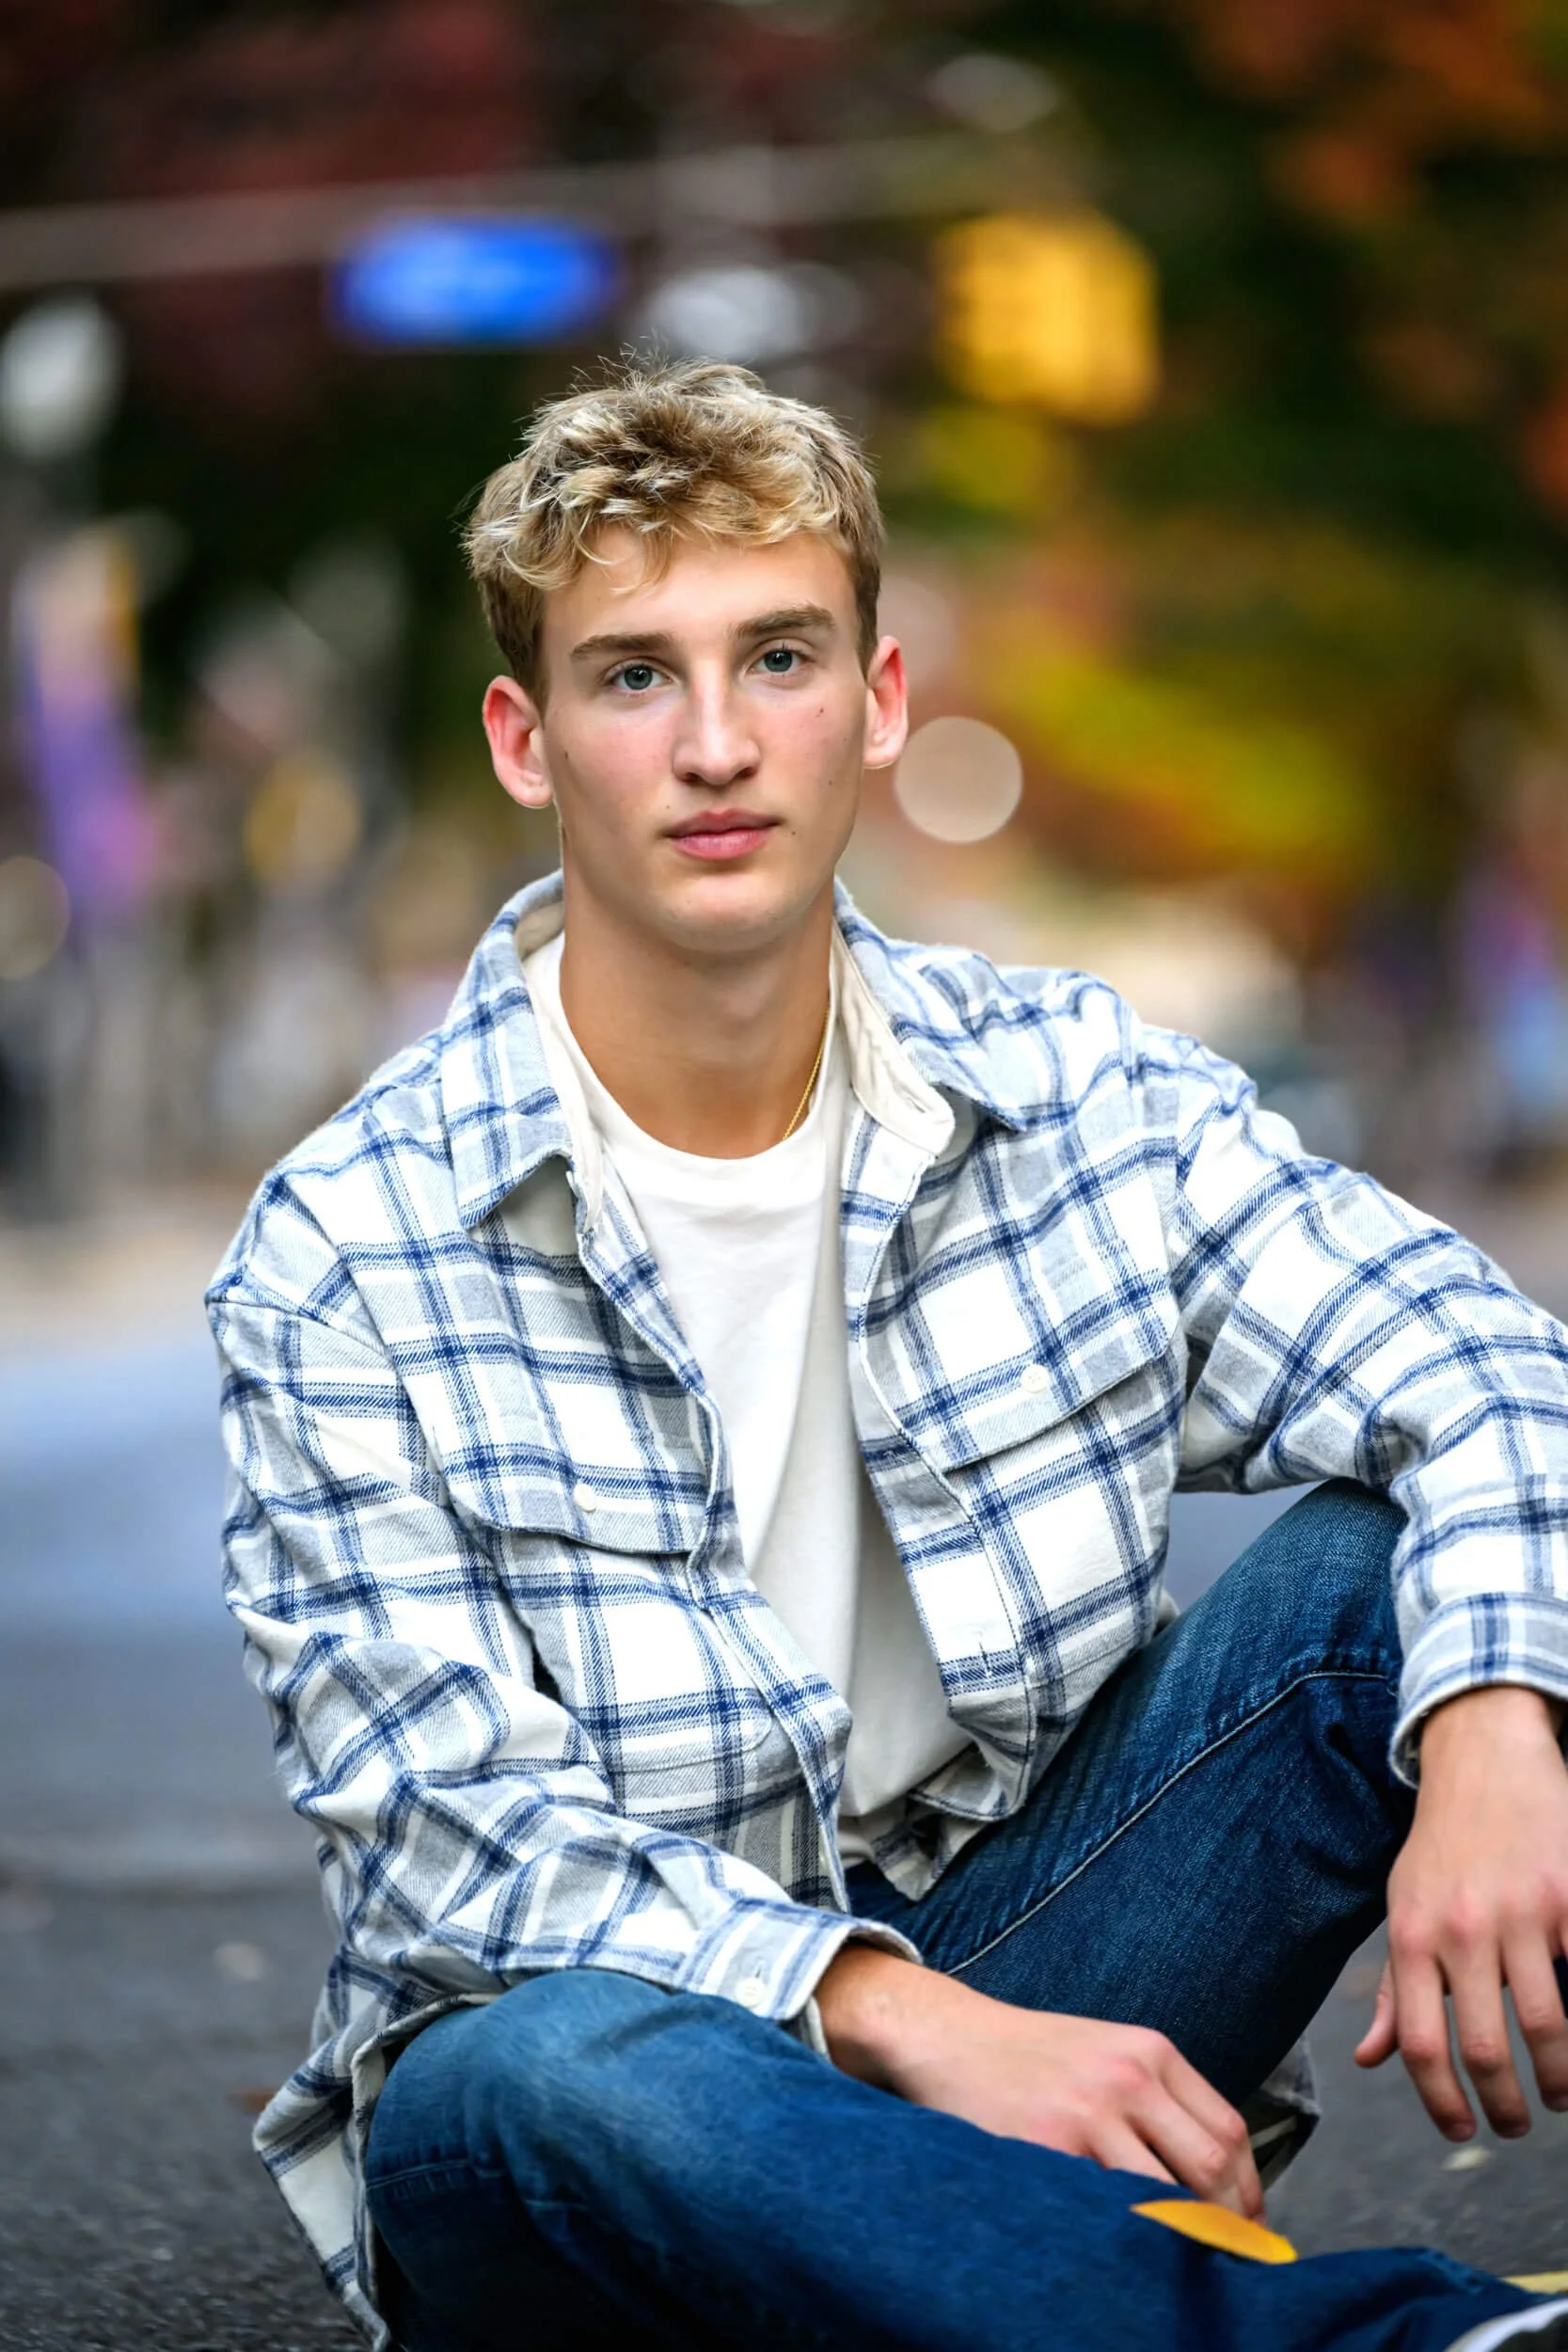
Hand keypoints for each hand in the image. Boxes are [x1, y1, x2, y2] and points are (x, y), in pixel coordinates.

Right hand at [817, 1944, 1261, 2216]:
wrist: (950, 2038)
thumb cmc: (1032, 2056)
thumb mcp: (1107, 2051)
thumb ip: (1158, 2100)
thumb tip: (1214, 2181)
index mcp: (1151, 2051)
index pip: (1229, 2132)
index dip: (1248, 2193)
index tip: (1246, 2230)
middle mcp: (1128, 2078)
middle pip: (1211, 2167)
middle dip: (1227, 2224)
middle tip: (1222, 2259)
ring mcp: (1088, 2114)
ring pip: (1166, 2195)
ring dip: (1178, 2237)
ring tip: (1174, 2263)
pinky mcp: (1047, 2148)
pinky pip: (1105, 2207)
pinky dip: (1123, 2234)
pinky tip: (1120, 2248)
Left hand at [1355, 1684, 1567, 2138]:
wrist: (1484, 1759)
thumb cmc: (1441, 1846)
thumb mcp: (1401, 1907)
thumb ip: (1394, 1987)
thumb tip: (1370, 2059)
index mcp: (1413, 1935)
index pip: (1421, 2044)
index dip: (1442, 2102)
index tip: (1463, 2130)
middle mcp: (1462, 1927)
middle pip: (1486, 2048)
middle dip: (1507, 2104)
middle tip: (1520, 2123)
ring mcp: (1521, 1911)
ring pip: (1547, 2025)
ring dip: (1560, 2077)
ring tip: (1562, 2094)